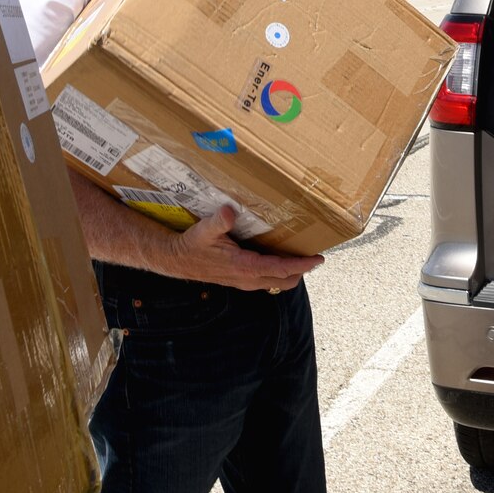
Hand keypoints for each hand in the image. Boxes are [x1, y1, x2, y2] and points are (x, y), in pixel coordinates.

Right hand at [70, 176, 321, 291]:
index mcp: (244, 267)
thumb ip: (219, 222)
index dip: (302, 264)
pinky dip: (277, 272)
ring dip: (290, 272)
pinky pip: (265, 279)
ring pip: (275, 282)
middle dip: (301, 270)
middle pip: (283, 280)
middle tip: (315, 257)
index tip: (318, 258)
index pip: (280, 268)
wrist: (175, 260)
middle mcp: (246, 278)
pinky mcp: (239, 280)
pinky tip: (279, 260)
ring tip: (302, 259)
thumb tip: (230, 211)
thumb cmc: (192, 245)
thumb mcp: (204, 230)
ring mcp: (243, 282)